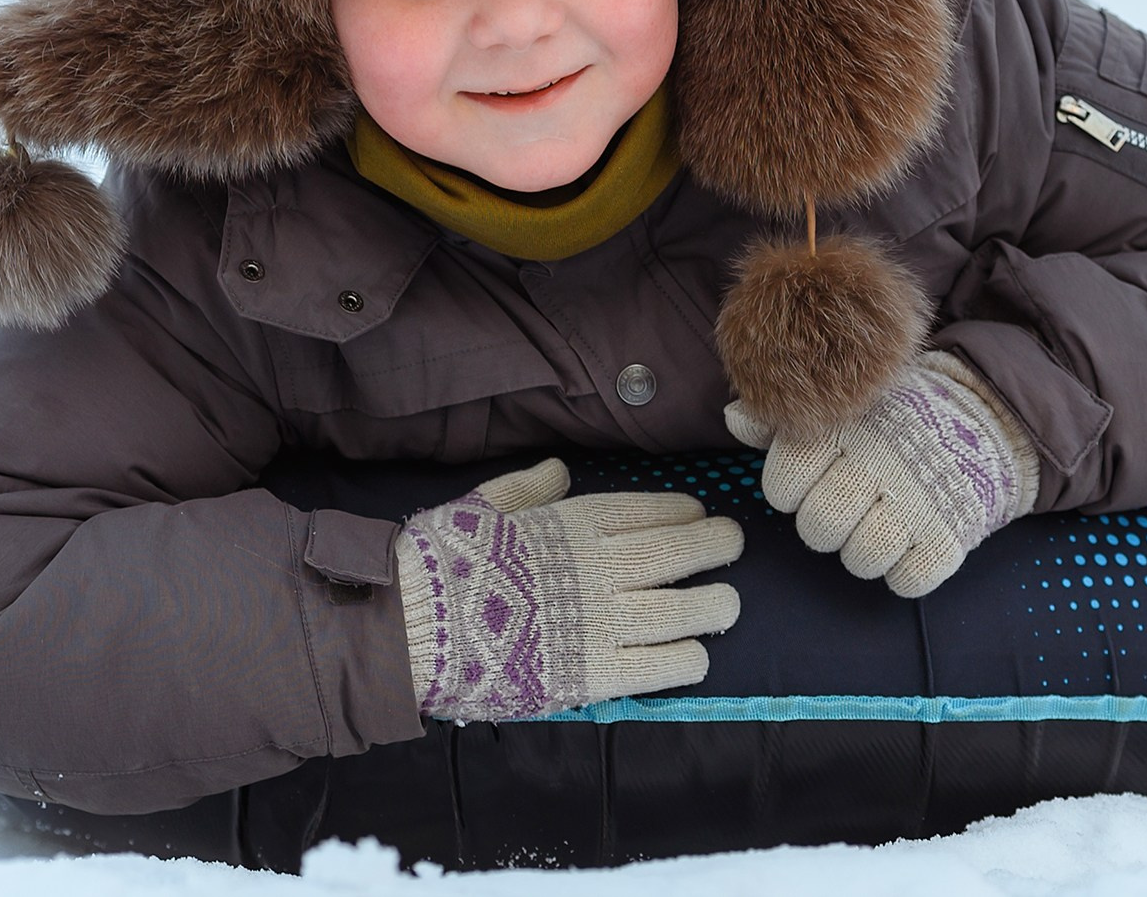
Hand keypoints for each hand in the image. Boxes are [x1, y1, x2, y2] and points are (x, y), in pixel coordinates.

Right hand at [395, 458, 742, 720]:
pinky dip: (684, 660)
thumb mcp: (480, 508)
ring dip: (713, 606)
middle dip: (714, 545)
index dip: (680, 511)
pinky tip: (696, 657)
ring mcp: (601, 623)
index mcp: (571, 524)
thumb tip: (560, 470)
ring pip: (681, 612)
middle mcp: (598, 568)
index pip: (644, 511)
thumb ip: (526, 490)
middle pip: (676, 553)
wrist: (413, 628)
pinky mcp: (594, 675)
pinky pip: (657, 667)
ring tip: (728, 605)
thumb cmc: (441, 563)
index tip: (698, 513)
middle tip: (733, 544)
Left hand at [724, 350, 1036, 597]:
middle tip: (843, 506)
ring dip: (862, 551)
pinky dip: (906, 571)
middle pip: (818, 527)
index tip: (809, 478)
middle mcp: (881, 461)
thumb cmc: (893, 418)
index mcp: (846, 427)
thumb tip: (734, 419)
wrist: (984, 418)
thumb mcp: (843, 406)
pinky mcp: (953, 534)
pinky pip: (909, 581)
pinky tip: (911, 543)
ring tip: (877, 524)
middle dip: (822, 525)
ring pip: (861, 560)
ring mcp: (920, 500)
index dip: (788, 489)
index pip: (783, 482)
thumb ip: (783, 418)